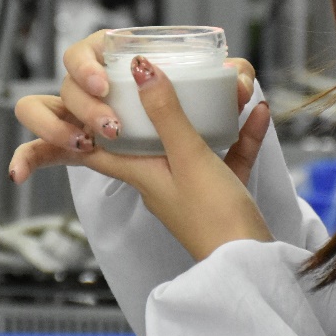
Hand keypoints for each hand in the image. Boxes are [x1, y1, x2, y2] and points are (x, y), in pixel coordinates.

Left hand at [11, 33, 270, 260]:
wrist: (250, 265)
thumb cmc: (212, 218)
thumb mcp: (187, 157)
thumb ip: (166, 114)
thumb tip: (141, 70)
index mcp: (140, 173)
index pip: (94, 147)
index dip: (78, 124)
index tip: (75, 96)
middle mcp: (160, 178)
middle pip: (147, 136)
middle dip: (155, 104)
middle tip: (160, 75)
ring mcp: (191, 185)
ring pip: (192, 139)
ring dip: (208, 111)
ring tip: (228, 87)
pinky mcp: (221, 192)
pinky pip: (228, 152)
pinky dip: (241, 132)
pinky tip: (259, 112)